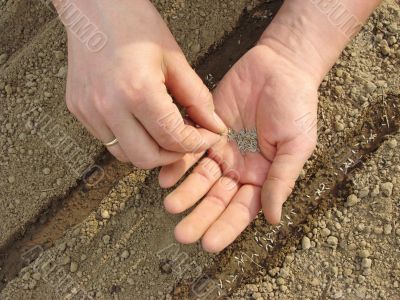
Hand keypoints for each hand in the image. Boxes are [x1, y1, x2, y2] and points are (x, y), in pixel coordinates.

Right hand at [60, 0, 225, 168]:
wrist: (93, 6)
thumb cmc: (134, 24)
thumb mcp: (174, 59)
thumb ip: (197, 98)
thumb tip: (214, 125)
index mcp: (138, 91)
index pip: (173, 138)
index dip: (197, 143)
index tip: (207, 137)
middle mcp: (109, 107)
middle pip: (146, 158)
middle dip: (172, 155)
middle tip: (186, 141)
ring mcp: (89, 110)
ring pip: (124, 155)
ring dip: (150, 151)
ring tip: (164, 132)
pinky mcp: (78, 109)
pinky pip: (108, 140)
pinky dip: (129, 140)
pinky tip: (141, 122)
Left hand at [159, 43, 318, 251]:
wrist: (280, 66)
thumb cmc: (297, 106)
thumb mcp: (296, 145)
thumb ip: (281, 180)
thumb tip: (274, 219)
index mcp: (263, 176)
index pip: (243, 209)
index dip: (226, 227)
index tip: (209, 244)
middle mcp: (240, 167)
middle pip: (218, 199)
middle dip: (200, 217)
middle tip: (182, 234)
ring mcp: (223, 149)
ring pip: (201, 178)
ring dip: (186, 193)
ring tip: (170, 206)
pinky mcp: (208, 130)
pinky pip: (191, 150)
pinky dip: (179, 164)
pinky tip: (165, 177)